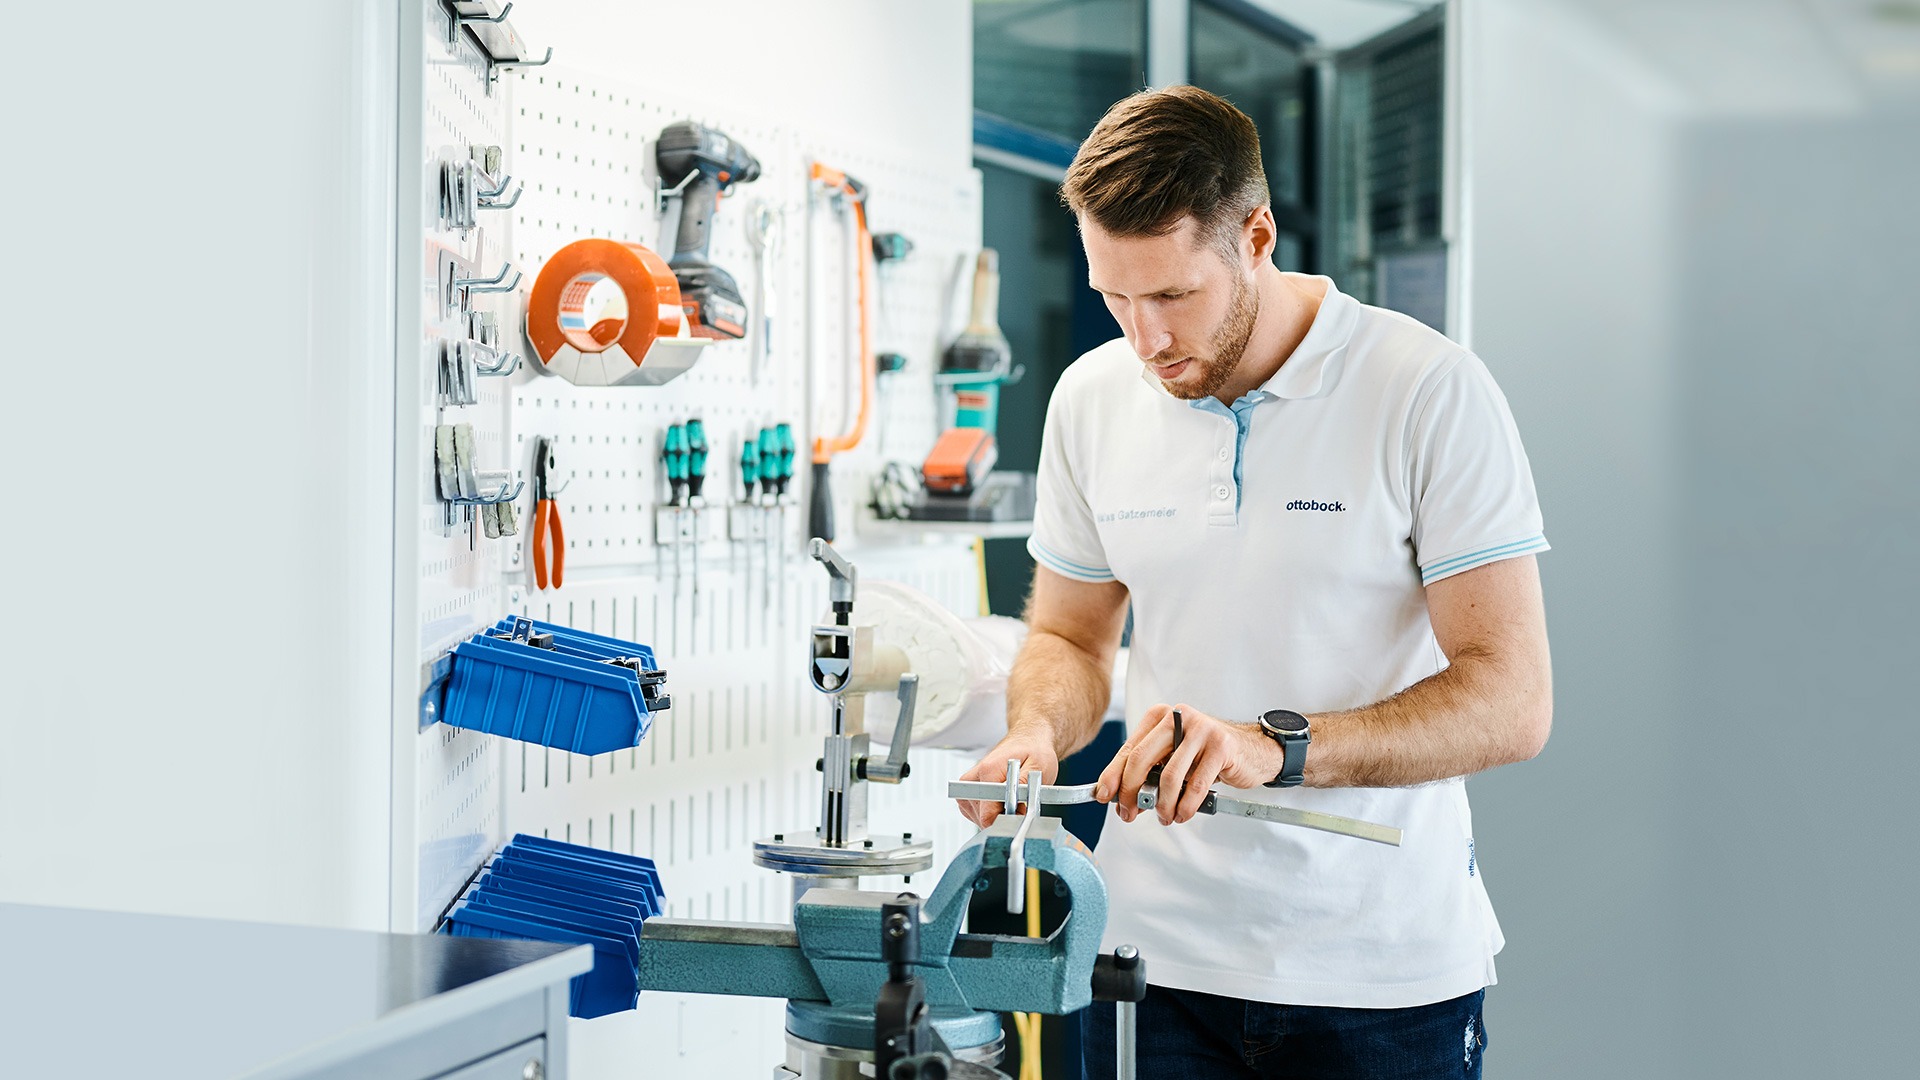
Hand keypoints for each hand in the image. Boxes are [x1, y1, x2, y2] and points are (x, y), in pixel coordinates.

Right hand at [955, 726, 1061, 827]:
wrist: (1026, 741)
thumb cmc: (1033, 752)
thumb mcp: (1039, 767)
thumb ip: (1024, 790)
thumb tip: (1013, 810)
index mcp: (987, 771)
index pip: (988, 814)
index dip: (1009, 819)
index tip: (1022, 811)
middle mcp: (971, 780)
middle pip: (984, 819)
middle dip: (1005, 817)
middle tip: (1021, 801)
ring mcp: (967, 788)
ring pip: (981, 819)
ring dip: (1000, 815)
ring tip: (1014, 798)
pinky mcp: (968, 795)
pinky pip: (980, 815)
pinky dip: (995, 813)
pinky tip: (1005, 800)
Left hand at [1095, 704, 1281, 824]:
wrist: (1252, 750)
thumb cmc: (1207, 756)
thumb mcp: (1173, 758)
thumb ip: (1149, 772)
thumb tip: (1121, 798)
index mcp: (1160, 717)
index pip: (1129, 749)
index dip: (1113, 775)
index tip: (1103, 796)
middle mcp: (1177, 717)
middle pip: (1141, 759)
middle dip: (1131, 792)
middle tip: (1129, 814)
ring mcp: (1200, 729)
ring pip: (1168, 777)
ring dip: (1162, 805)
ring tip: (1165, 817)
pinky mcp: (1220, 746)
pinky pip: (1194, 785)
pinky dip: (1185, 806)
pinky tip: (1182, 814)